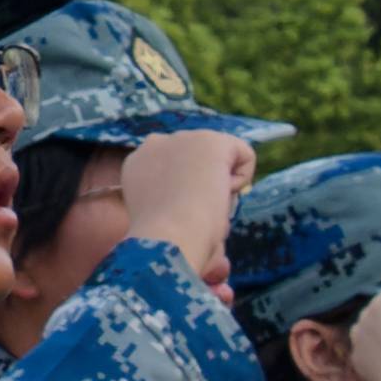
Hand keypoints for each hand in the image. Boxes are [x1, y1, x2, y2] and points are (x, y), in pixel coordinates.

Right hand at [127, 129, 255, 285]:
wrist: (167, 238)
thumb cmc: (163, 242)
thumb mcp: (159, 215)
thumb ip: (171, 196)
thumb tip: (202, 198)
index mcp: (137, 164)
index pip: (175, 168)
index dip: (185, 193)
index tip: (177, 214)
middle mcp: (155, 144)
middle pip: (198, 160)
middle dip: (202, 184)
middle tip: (190, 212)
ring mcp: (183, 138)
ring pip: (220, 159)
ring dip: (219, 186)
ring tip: (202, 206)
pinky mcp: (211, 140)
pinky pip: (244, 155)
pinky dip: (242, 179)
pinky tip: (219, 194)